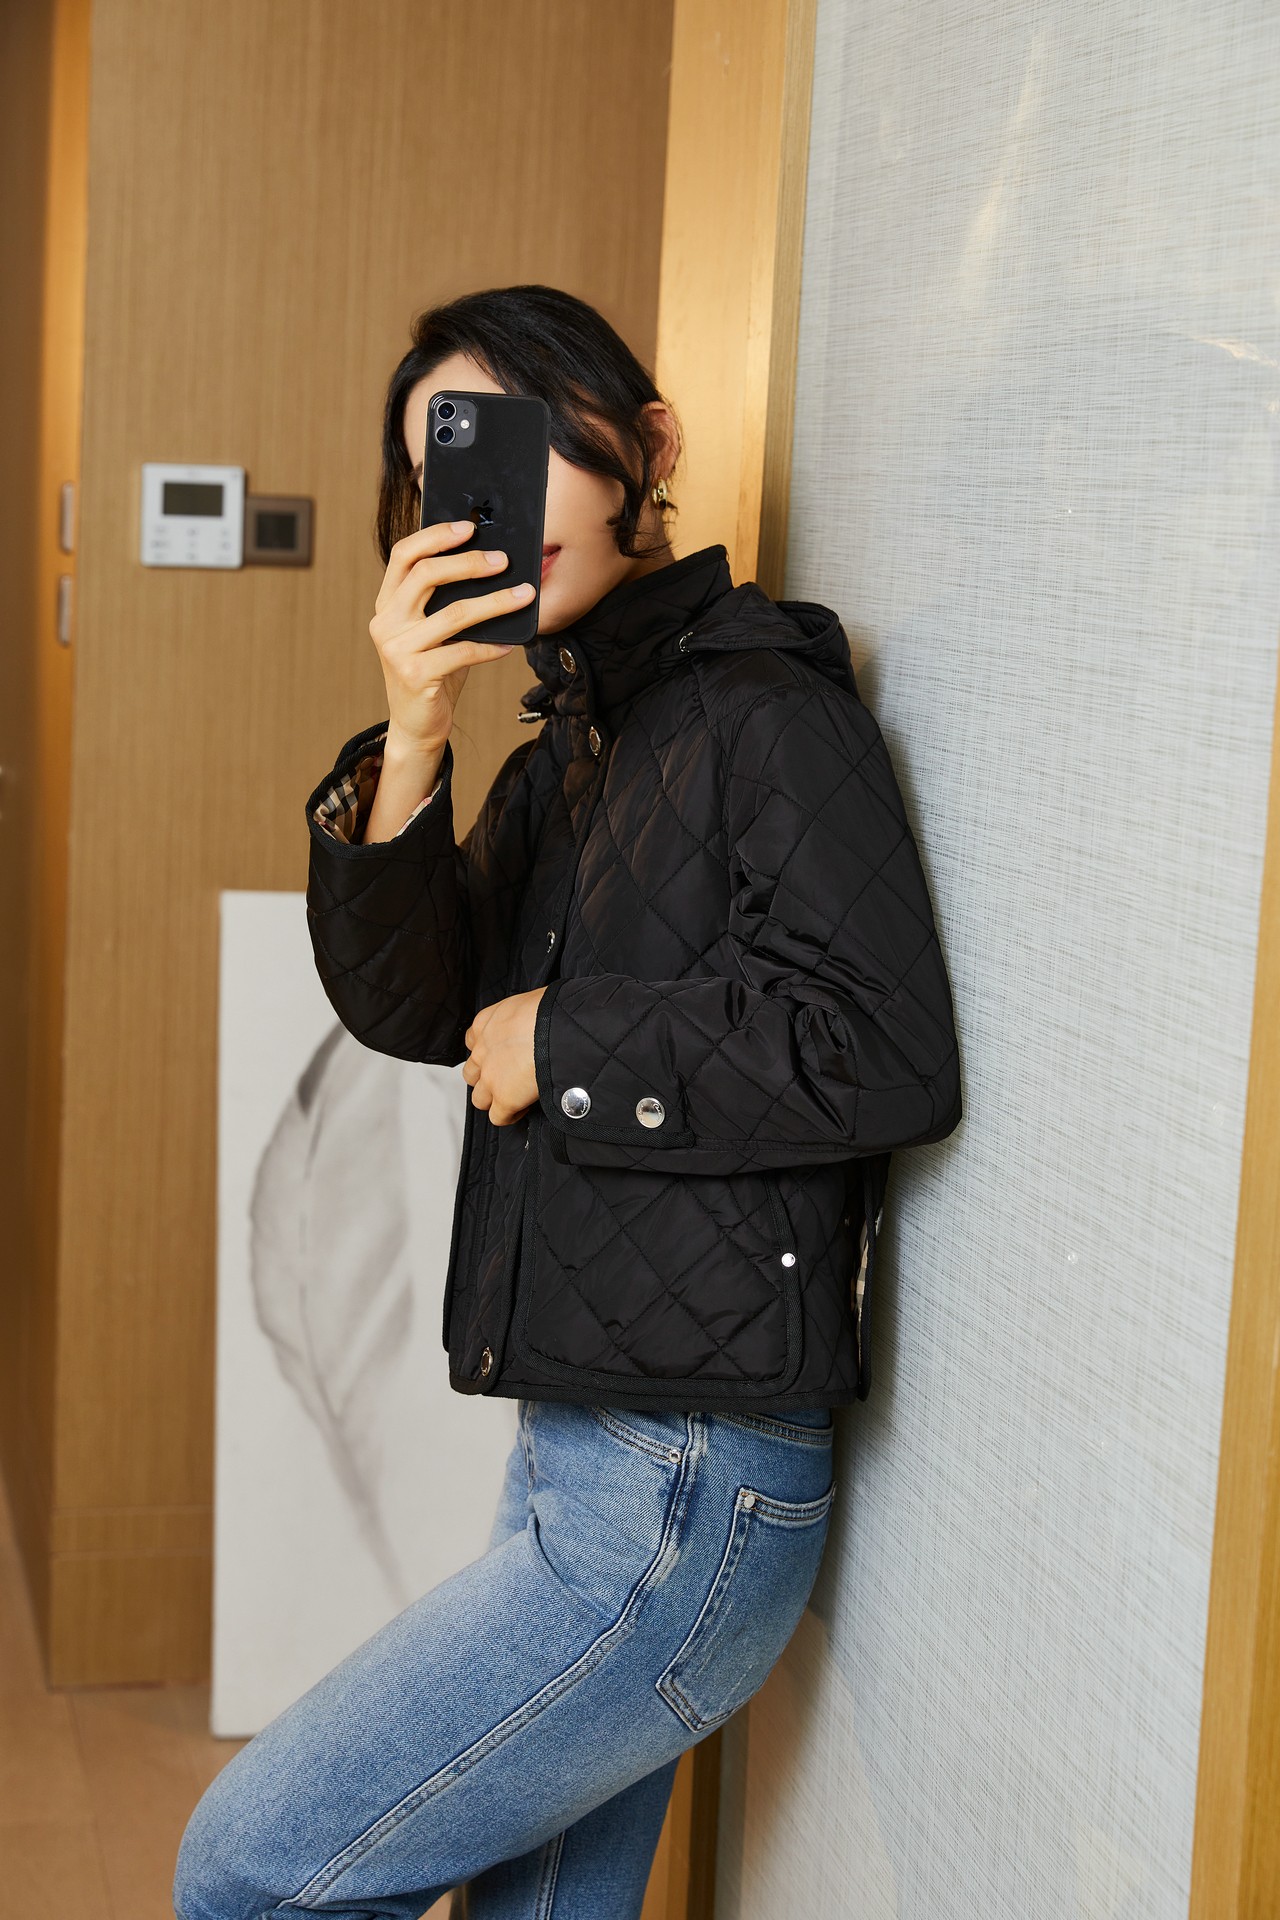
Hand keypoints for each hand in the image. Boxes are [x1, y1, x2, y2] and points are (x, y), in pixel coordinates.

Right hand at [370, 519, 535, 759]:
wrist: (415, 726)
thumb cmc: (431, 671)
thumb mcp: (432, 632)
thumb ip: (445, 602)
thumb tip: (491, 567)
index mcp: (387, 604)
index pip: (404, 555)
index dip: (436, 536)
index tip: (469, 528)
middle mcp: (386, 622)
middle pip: (427, 575)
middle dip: (470, 563)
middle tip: (504, 561)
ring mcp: (397, 649)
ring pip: (454, 614)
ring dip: (495, 603)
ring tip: (524, 596)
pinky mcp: (415, 675)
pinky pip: (464, 652)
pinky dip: (492, 647)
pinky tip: (511, 644)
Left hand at [461, 988, 546, 1124]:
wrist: (557, 1028)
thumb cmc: (549, 1010)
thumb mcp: (529, 1001)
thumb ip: (523, 1014)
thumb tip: (538, 1018)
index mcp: (484, 1025)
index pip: (473, 1042)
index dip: (487, 1052)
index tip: (503, 1054)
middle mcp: (482, 1052)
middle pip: (472, 1074)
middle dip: (486, 1078)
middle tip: (507, 1076)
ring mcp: (490, 1078)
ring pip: (479, 1099)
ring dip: (494, 1099)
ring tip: (515, 1095)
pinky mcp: (504, 1099)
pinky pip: (498, 1118)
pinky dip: (510, 1116)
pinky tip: (524, 1107)